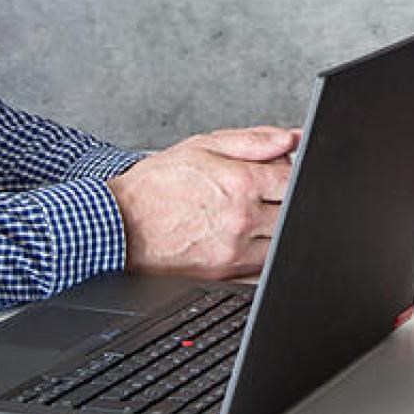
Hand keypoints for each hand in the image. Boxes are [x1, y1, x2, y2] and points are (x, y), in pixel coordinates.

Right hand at [108, 126, 299, 278]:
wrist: (120, 224)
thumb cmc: (156, 186)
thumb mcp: (203, 146)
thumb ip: (253, 140)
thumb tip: (291, 138)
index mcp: (240, 183)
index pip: (293, 179)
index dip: (293, 173)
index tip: (283, 174)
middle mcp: (242, 219)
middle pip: (294, 210)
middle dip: (286, 199)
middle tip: (265, 193)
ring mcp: (235, 251)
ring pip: (283, 241)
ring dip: (277, 228)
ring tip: (249, 215)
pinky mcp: (225, 275)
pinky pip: (264, 267)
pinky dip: (263, 253)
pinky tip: (243, 238)